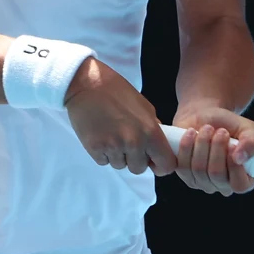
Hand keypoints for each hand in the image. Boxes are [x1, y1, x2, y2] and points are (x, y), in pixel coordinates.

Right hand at [64, 58, 178, 175]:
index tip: (154, 161)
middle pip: (139, 169)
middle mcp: (134, 142)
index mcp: (150, 131)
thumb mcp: (144, 107)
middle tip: (126, 142)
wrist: (88, 84)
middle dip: (134, 159)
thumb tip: (158, 146)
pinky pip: (103, 162)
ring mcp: (113, 147)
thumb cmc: (116, 91)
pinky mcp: (95, 149)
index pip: (166, 164)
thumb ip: (153, 128)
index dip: (161, 164)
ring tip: (111, 134)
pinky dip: (103, 153)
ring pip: (120, 165)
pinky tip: (101, 135)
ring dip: (117, 155)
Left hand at [171, 106, 253, 195]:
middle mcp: (222, 185)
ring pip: (199, 169)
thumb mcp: (248, 128)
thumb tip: (240, 158)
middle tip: (221, 130)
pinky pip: (182, 166)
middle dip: (217, 148)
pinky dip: (186, 146)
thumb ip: (252, 142)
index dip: (235, 166)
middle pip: (216, 174)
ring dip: (202, 144)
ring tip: (207, 128)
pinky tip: (191, 133)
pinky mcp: (184, 175)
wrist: (205, 116)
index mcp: (243, 178)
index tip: (232, 144)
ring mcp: (202, 182)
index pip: (239, 185)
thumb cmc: (228, 125)